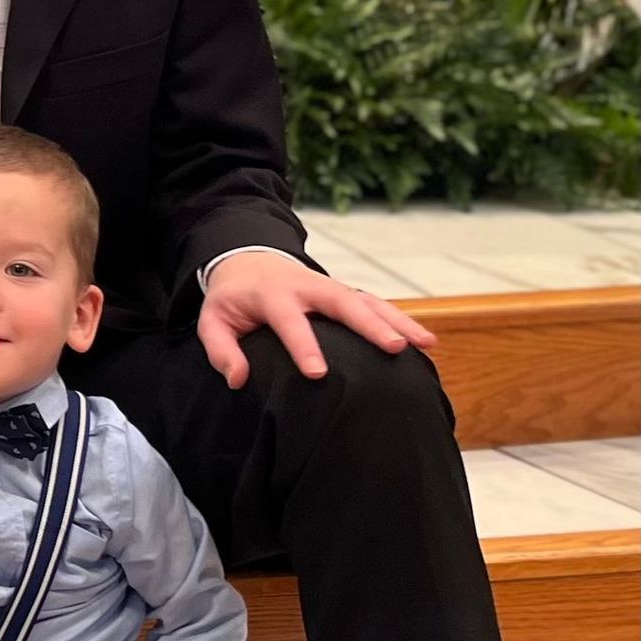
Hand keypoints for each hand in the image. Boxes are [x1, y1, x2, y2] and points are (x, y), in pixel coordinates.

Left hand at [198, 250, 436, 388]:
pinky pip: (376, 304)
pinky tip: (424, 342)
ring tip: (426, 344)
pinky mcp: (344, 293)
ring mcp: (330, 288)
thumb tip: (238, 379)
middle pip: (341, 302)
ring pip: (368, 301)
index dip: (303, 346)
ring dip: (397, 321)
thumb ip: (221, 350)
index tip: (318, 373)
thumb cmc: (232, 299)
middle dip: (369, 325)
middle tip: (393, 349)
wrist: (246, 260)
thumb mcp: (213, 320)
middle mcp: (307, 287)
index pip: (290, 321)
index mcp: (272, 295)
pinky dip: (400, 320)